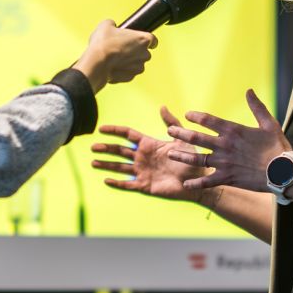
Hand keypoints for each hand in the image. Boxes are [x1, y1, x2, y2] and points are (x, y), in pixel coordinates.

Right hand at [72, 19, 154, 92]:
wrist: (97, 63)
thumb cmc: (104, 43)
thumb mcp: (106, 25)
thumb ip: (114, 24)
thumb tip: (112, 26)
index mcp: (144, 39)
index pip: (154, 40)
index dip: (145, 40)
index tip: (139, 40)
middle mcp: (145, 54)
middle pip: (144, 52)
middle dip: (135, 51)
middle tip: (121, 48)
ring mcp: (138, 67)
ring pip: (136, 64)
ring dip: (129, 61)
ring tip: (114, 58)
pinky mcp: (130, 78)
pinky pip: (128, 72)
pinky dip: (122, 70)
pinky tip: (112, 66)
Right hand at [91, 106, 207, 200]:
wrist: (198, 179)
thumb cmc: (192, 158)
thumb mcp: (182, 138)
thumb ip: (172, 123)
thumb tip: (162, 107)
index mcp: (149, 144)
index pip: (128, 135)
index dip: (114, 131)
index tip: (101, 129)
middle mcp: (143, 157)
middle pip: (120, 151)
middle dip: (106, 148)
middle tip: (93, 147)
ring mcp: (143, 171)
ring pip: (120, 167)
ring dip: (107, 165)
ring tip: (94, 162)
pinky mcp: (145, 185)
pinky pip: (128, 184)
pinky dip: (117, 183)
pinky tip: (106, 180)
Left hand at [165, 89, 289, 192]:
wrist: (282, 171)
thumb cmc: (277, 147)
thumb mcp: (269, 123)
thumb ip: (257, 107)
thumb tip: (249, 90)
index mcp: (233, 130)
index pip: (209, 120)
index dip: (196, 116)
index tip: (187, 115)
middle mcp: (225, 145)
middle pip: (197, 138)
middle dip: (181, 133)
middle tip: (170, 131)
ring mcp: (224, 163)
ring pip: (197, 158)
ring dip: (182, 155)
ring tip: (170, 153)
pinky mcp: (227, 178)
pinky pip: (207, 181)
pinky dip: (196, 183)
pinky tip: (185, 184)